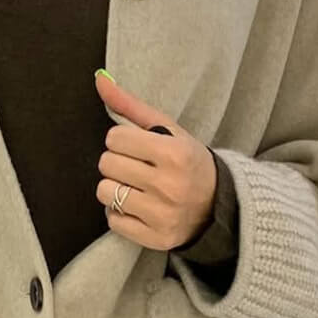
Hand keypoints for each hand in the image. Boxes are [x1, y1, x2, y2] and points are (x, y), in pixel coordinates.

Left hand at [94, 72, 216, 250]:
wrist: (218, 204)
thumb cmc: (186, 160)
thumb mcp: (167, 129)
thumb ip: (130, 105)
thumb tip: (99, 79)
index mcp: (174, 153)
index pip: (115, 138)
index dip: (121, 140)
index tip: (137, 146)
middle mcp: (169, 185)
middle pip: (106, 164)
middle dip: (117, 162)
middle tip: (136, 166)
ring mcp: (162, 215)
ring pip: (105, 192)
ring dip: (114, 187)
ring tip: (135, 186)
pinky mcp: (155, 238)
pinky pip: (113, 220)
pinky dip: (119, 213)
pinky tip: (138, 206)